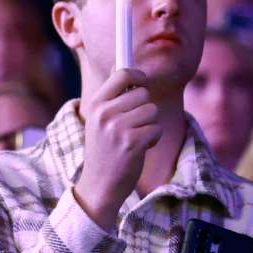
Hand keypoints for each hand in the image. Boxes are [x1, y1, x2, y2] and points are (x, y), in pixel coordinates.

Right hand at [73, 69, 161, 230]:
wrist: (99, 186)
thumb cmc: (104, 151)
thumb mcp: (98, 121)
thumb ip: (110, 96)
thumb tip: (120, 66)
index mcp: (96, 104)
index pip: (122, 73)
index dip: (137, 75)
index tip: (142, 81)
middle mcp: (105, 113)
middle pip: (143, 93)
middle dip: (145, 109)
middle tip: (134, 125)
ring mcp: (118, 128)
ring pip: (152, 111)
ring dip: (150, 125)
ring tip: (135, 138)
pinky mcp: (132, 143)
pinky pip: (156, 129)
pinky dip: (153, 139)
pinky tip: (140, 149)